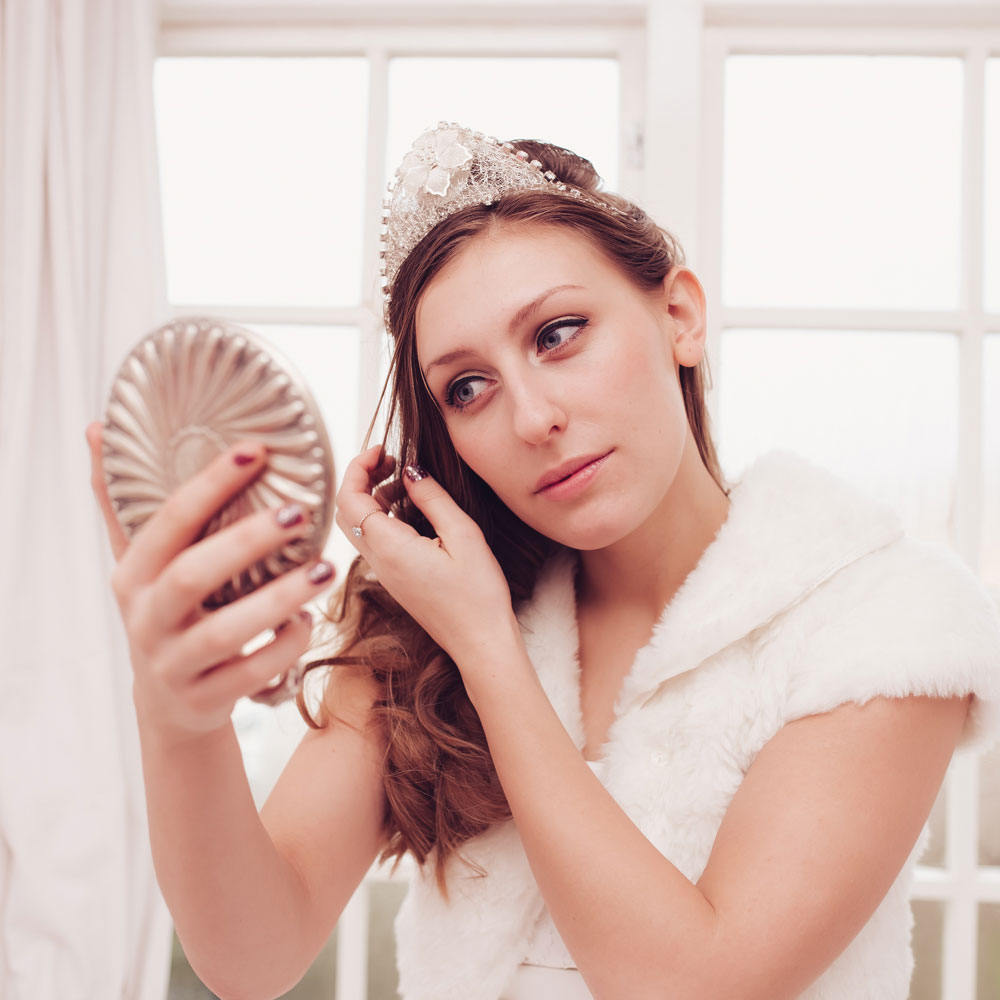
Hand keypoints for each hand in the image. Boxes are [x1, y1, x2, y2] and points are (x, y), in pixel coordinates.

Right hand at [86, 421, 335, 740]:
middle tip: (299, 512)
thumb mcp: (140, 562)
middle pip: (192, 576)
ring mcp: (174, 663)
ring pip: (226, 632)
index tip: (256, 449)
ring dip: (279, 599)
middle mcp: (147, 618)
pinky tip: (309, 621)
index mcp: (133, 575)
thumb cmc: (166, 612)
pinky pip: (251, 674)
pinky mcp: (205, 699)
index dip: (210, 484)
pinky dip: (284, 647)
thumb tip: (98, 429)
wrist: (169, 702)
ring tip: (325, 568)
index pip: (168, 521)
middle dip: (246, 542)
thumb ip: (123, 501)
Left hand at [335, 446, 519, 666]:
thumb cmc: (478, 595)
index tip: (380, 448)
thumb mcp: (464, 535)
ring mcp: (384, 573)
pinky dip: (381, 515)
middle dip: (360, 477)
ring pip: (357, 526)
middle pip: (346, 510)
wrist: (480, 644)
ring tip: (401, 479)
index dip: (357, 466)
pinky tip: (408, 508)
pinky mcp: (394, 580)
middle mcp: (378, 561)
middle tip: (389, 458)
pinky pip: (373, 540)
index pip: (350, 498)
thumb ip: (432, 498)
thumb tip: (410, 470)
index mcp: (390, 548)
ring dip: (371, 495)